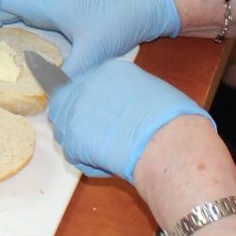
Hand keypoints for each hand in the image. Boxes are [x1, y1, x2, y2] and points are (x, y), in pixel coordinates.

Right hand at [0, 0, 178, 76]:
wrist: (140, 9)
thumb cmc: (117, 20)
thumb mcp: (94, 50)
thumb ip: (70, 72)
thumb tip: (49, 96)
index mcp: (43, 1)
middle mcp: (40, 2)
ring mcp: (47, 9)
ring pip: (6, 14)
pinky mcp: (55, 18)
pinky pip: (19, 22)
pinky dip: (2, 32)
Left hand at [47, 55, 204, 179]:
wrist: (165, 141)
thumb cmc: (171, 120)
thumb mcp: (151, 89)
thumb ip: (128, 93)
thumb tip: (124, 108)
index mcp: (109, 70)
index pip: (86, 85)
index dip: (93, 105)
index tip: (104, 118)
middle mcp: (87, 85)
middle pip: (66, 103)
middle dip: (77, 120)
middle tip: (98, 136)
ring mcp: (76, 110)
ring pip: (65, 130)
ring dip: (81, 142)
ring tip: (108, 152)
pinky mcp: (71, 138)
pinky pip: (73, 155)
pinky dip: (90, 164)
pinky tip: (110, 164)